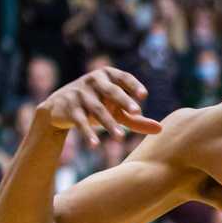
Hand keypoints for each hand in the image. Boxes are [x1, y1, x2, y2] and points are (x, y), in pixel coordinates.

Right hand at [39, 67, 160, 147]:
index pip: (123, 77)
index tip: (144, 95)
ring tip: (120, 138)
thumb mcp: (116, 111)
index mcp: (108, 76)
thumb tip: (161, 129)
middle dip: (124, 101)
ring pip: (97, 109)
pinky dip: (87, 133)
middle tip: (137, 112)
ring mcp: (79, 93)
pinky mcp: (68, 107)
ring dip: (109, 124)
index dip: (134, 85)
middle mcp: (93, 81)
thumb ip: (137, 119)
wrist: (60, 108)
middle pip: (111, 91)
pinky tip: (95, 145)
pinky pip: (79, 121)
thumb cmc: (96, 105)